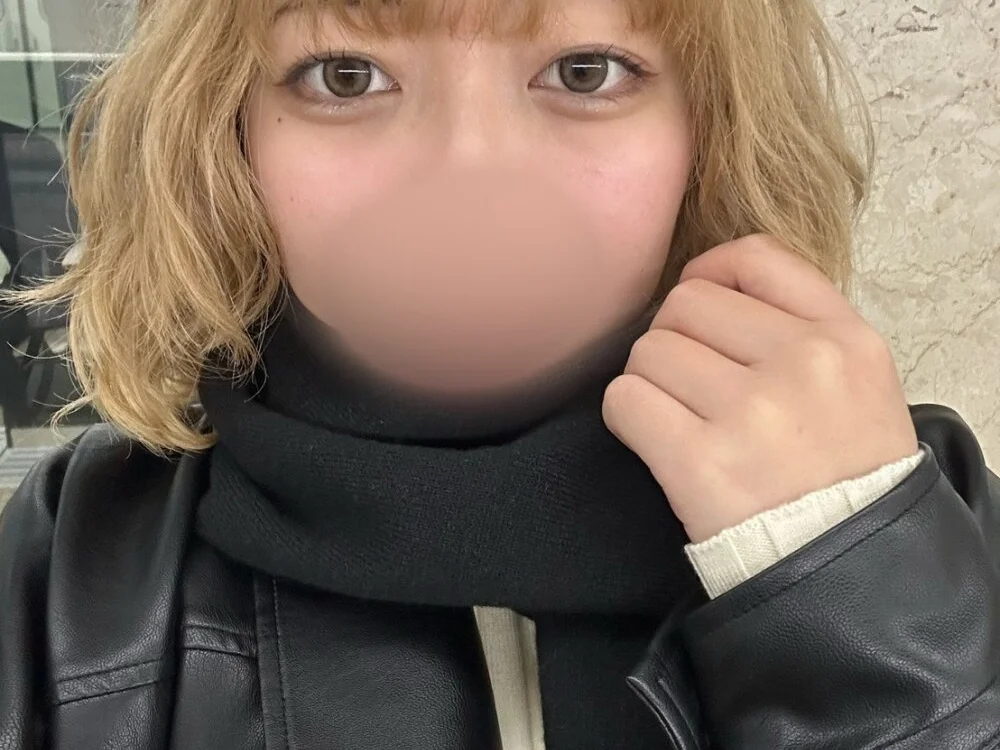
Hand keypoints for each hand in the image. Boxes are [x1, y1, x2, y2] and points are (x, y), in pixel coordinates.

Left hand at [602, 235, 918, 542]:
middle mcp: (802, 363)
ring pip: (648, 351)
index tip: (699, 307)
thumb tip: (704, 285)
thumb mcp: (858, 383)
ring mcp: (750, 412)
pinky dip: (627, 417)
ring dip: (650, 382)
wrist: (849, 573)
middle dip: (675, 338)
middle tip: (690, 383)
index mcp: (845, 337)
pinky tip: (656, 440)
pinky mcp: (700, 461)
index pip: (753, 258)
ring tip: (680, 419)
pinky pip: (625, 400)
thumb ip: (799, 325)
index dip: (709, 274)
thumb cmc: (845, 476)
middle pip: (685, 304)